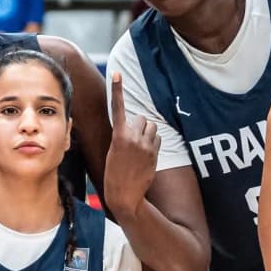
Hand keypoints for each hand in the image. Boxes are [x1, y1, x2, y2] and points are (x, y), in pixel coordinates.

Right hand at [101, 73, 157, 221]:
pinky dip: (154, 142)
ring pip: (152, 127)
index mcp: (118, 136)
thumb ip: (122, 137)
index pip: (117, 108)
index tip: (117, 74)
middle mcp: (133, 138)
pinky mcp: (155, 153)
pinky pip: (158, 138)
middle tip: (133, 140)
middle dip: (139, 125)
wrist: (125, 196)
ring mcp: (146, 145)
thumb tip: (134, 128)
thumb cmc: (114, 175)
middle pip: (141, 118)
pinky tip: (147, 154)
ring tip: (140, 148)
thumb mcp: (112, 153)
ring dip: (148, 133)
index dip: (117, 89)